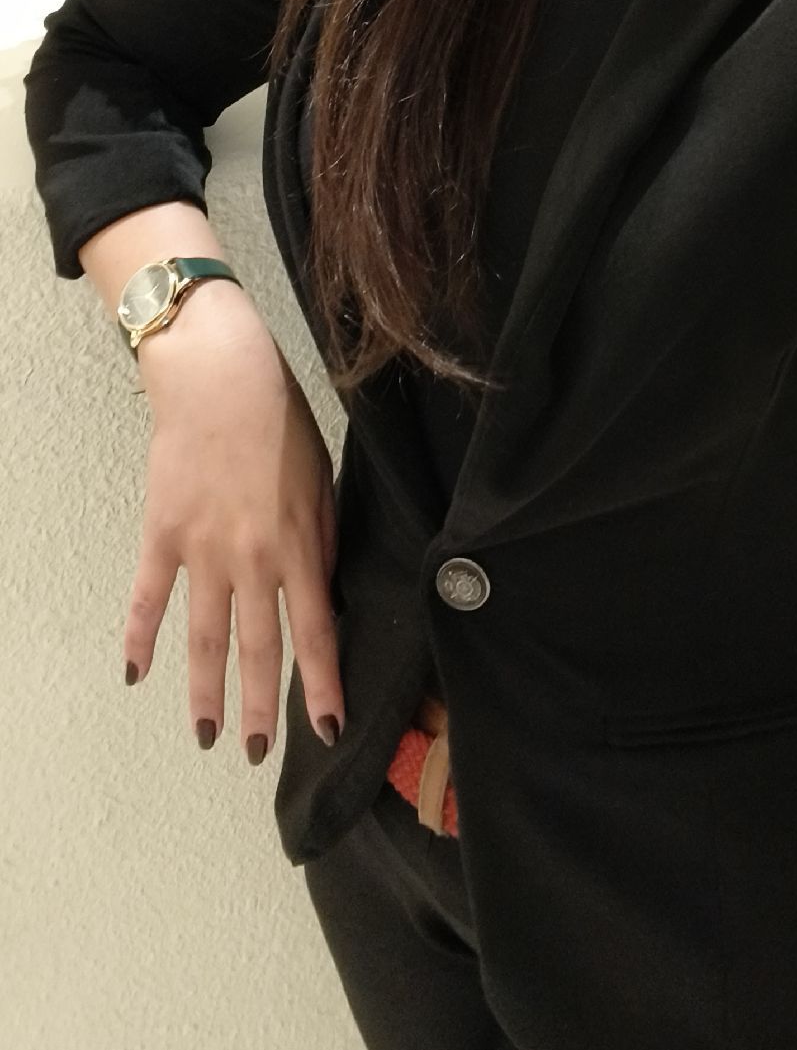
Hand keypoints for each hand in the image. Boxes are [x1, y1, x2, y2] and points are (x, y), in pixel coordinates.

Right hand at [123, 281, 345, 761]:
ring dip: (205, 691)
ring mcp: (202, 550)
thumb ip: (322, 539)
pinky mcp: (163, 534)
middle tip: (256, 751)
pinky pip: (149, 597)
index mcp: (297, 544)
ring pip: (205, 637)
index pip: (315, 631)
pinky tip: (136, 673)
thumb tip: (324, 590)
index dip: (322, 685)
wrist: (220, 377)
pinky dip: (140, 637)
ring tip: (207, 734)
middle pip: (258, 648)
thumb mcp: (322, 478)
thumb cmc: (279, 420)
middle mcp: (250, 557)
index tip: (327, 727)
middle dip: (260, 707)